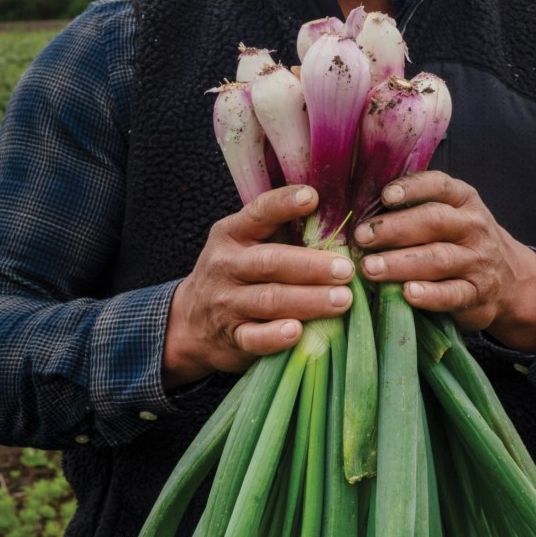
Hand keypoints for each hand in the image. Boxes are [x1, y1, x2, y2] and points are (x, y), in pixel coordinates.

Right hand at [163, 185, 353, 386]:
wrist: (189, 321)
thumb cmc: (236, 274)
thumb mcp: (245, 244)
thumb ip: (281, 232)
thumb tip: (339, 221)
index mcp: (232, 234)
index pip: (259, 214)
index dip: (284, 205)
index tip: (313, 198)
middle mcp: (227, 265)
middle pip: (270, 262)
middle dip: (311, 265)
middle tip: (346, 270)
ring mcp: (227, 303)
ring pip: (268, 300)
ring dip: (308, 300)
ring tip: (342, 300)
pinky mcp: (231, 337)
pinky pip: (253, 338)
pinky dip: (275, 336)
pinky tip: (298, 332)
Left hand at [352, 171, 535, 352]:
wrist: (511, 280)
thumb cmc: (463, 241)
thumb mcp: (452, 215)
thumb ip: (417, 209)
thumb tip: (361, 209)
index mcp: (464, 200)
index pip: (439, 186)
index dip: (411, 188)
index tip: (385, 196)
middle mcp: (473, 227)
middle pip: (433, 221)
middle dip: (393, 229)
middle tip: (361, 237)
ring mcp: (477, 261)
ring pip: (438, 258)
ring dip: (400, 263)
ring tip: (370, 268)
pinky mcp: (477, 294)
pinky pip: (452, 294)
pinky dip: (429, 295)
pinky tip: (407, 294)